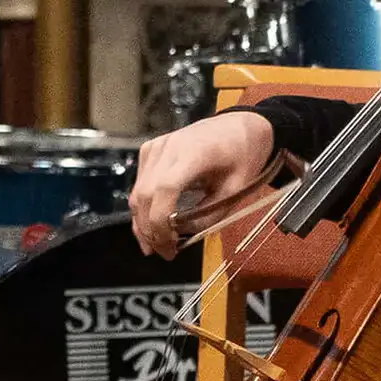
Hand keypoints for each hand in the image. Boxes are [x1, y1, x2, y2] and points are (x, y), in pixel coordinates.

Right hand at [127, 112, 274, 259]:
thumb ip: (211, 213)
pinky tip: (151, 227)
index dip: (161, 222)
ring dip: (143, 223)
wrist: (239, 126)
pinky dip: (143, 208)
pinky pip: (140, 184)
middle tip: (166, 253)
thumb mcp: (237, 187)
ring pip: (138, 192)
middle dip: (151, 230)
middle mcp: (167, 147)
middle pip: (146, 194)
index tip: (170, 246)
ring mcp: (155, 147)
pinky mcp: (150, 151)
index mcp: (193, 153)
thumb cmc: (243, 155)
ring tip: (156, 247)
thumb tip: (184, 235)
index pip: (164, 189)